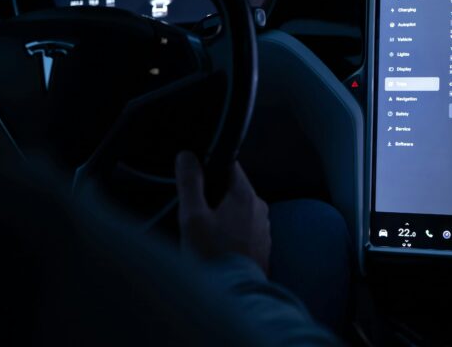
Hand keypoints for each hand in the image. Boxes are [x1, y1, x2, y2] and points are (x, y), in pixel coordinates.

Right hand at [175, 151, 270, 272]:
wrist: (234, 295)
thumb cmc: (211, 255)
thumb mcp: (192, 217)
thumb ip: (190, 183)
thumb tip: (187, 156)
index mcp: (245, 194)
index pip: (229, 164)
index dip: (209, 166)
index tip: (195, 176)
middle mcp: (260, 208)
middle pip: (233, 188)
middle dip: (214, 194)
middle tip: (195, 211)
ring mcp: (264, 229)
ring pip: (240, 210)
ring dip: (223, 215)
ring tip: (204, 233)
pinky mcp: (263, 247)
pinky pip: (245, 230)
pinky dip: (232, 233)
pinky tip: (217, 247)